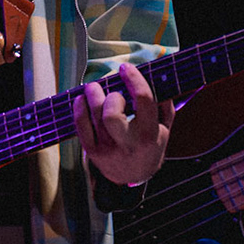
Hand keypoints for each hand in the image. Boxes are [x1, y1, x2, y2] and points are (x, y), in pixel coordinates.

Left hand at [75, 63, 174, 188]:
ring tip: (94, 88)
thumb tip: (158, 73)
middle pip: (112, 114)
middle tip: (112, 91)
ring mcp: (107, 148)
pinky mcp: (92, 150)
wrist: (133, 176)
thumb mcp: (164, 128)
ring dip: (92, 95)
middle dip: (111, 95)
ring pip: (94, 115)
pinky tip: (83, 99)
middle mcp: (127, 143)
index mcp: (149, 134)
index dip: (134, 79)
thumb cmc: (150, 145)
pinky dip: (79, 106)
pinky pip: (80, 123)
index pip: (143, 100)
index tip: (126, 67)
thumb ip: (164, 103)